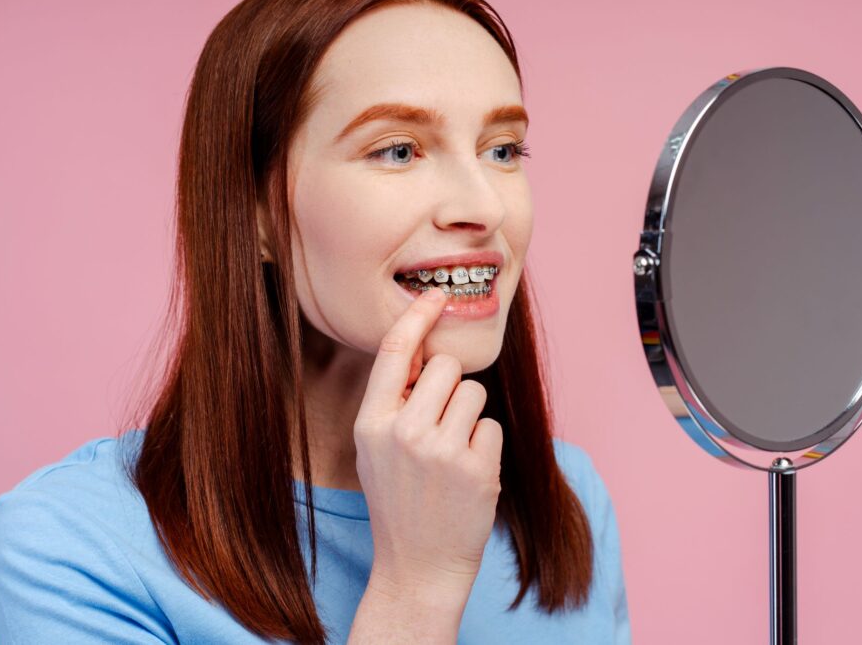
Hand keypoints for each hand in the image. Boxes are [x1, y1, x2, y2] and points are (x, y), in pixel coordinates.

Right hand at [353, 287, 503, 599]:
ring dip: (470, 417)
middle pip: (447, 367)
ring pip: (474, 393)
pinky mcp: (476, 468)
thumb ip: (393, 402)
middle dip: (451, 387)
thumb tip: (424, 350)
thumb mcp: (375, 449)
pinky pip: (490, 426)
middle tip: (441, 426)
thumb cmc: (398, 500)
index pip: (397, 351)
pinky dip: (484, 446)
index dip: (418, 316)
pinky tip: (466, 475)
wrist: (418, 566)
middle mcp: (404, 432)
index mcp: (372, 423)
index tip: (437, 295)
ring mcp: (441, 450)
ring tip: (452, 455)